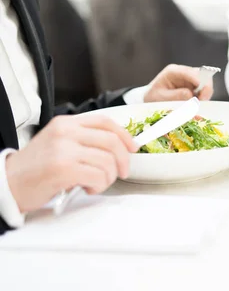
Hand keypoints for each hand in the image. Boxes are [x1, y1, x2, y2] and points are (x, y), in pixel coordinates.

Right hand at [5, 115, 137, 212]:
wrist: (7, 184)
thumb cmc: (36, 169)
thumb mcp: (59, 143)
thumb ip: (85, 141)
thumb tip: (120, 148)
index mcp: (66, 123)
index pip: (105, 121)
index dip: (125, 135)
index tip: (133, 148)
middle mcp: (65, 132)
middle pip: (111, 141)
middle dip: (124, 160)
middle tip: (121, 172)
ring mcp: (64, 149)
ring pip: (107, 161)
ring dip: (109, 177)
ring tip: (96, 183)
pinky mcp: (63, 168)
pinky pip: (98, 175)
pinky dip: (99, 185)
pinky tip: (88, 188)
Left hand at [144, 64, 213, 102]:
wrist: (152, 99)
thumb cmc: (154, 97)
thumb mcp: (161, 97)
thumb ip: (175, 96)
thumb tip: (190, 94)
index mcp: (172, 72)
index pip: (188, 72)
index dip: (197, 80)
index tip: (201, 91)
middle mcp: (183, 72)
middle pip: (200, 74)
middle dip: (204, 87)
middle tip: (203, 100)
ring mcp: (190, 79)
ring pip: (205, 82)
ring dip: (205, 93)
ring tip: (200, 103)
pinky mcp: (194, 86)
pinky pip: (204, 89)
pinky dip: (203, 96)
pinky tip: (198, 103)